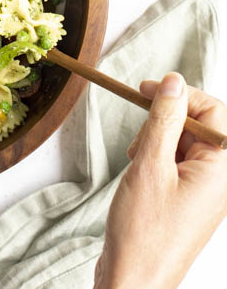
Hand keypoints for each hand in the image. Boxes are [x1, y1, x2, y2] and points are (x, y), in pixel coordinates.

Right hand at [94, 73, 226, 288]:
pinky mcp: (188, 202)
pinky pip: (178, 165)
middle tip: (138, 120)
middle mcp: (219, 181)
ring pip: (186, 144)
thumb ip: (164, 120)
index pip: (213, 112)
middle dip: (167, 118)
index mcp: (220, 170)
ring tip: (136, 154)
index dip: (181, 95)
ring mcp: (204, 193)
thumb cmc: (144, 233)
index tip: (148, 91)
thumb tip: (174, 83)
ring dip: (159, 137)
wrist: (134, 283)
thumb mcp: (150, 165)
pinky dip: (157, 157)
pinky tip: (138, 168)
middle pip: (200, 126)